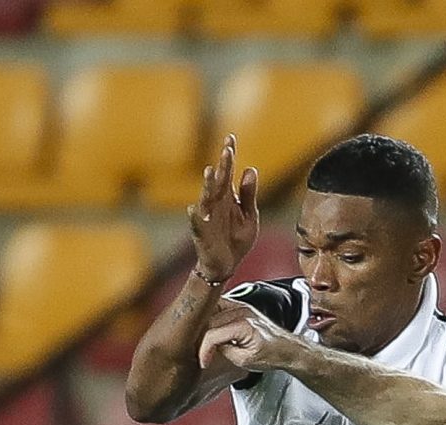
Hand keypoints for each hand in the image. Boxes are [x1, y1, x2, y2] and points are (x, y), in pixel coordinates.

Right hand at [187, 134, 259, 286]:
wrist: (226, 265)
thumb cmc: (236, 238)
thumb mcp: (250, 216)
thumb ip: (249, 195)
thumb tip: (251, 169)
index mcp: (228, 196)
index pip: (227, 172)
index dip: (228, 156)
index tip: (230, 138)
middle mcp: (216, 203)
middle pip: (218, 180)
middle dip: (222, 166)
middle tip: (228, 151)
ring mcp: (207, 217)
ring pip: (207, 198)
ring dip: (208, 185)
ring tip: (210, 172)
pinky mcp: (202, 233)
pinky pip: (197, 224)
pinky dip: (195, 217)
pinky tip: (195, 209)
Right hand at [199, 305, 308, 377]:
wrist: (287, 349)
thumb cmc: (271, 355)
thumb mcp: (244, 361)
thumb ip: (224, 351)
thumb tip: (209, 347)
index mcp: (243, 325)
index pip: (212, 335)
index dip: (203, 350)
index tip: (203, 361)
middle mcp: (241, 311)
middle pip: (208, 320)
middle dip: (199, 337)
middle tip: (195, 351)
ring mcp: (241, 306)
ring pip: (210, 309)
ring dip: (202, 323)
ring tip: (196, 339)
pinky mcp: (240, 306)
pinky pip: (218, 306)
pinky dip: (209, 315)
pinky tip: (205, 326)